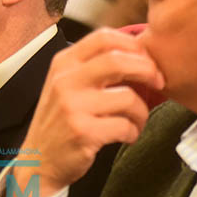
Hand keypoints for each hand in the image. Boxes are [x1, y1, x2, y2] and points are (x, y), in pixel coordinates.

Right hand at [11, 29, 164, 196]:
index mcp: (64, 63)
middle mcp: (66, 81)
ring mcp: (73, 107)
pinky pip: (124, 126)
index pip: (103, 37)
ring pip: (128, 97)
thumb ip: (94, 67)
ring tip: (137, 120)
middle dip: (147, 69)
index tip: (146, 58)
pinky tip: (127, 135)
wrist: (37, 160)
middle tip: (158, 81)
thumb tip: (140, 56)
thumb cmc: (60, 121)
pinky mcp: (83, 132)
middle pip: (118, 60)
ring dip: (142, 110)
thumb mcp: (67, 85)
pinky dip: (133, 132)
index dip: (133, 45)